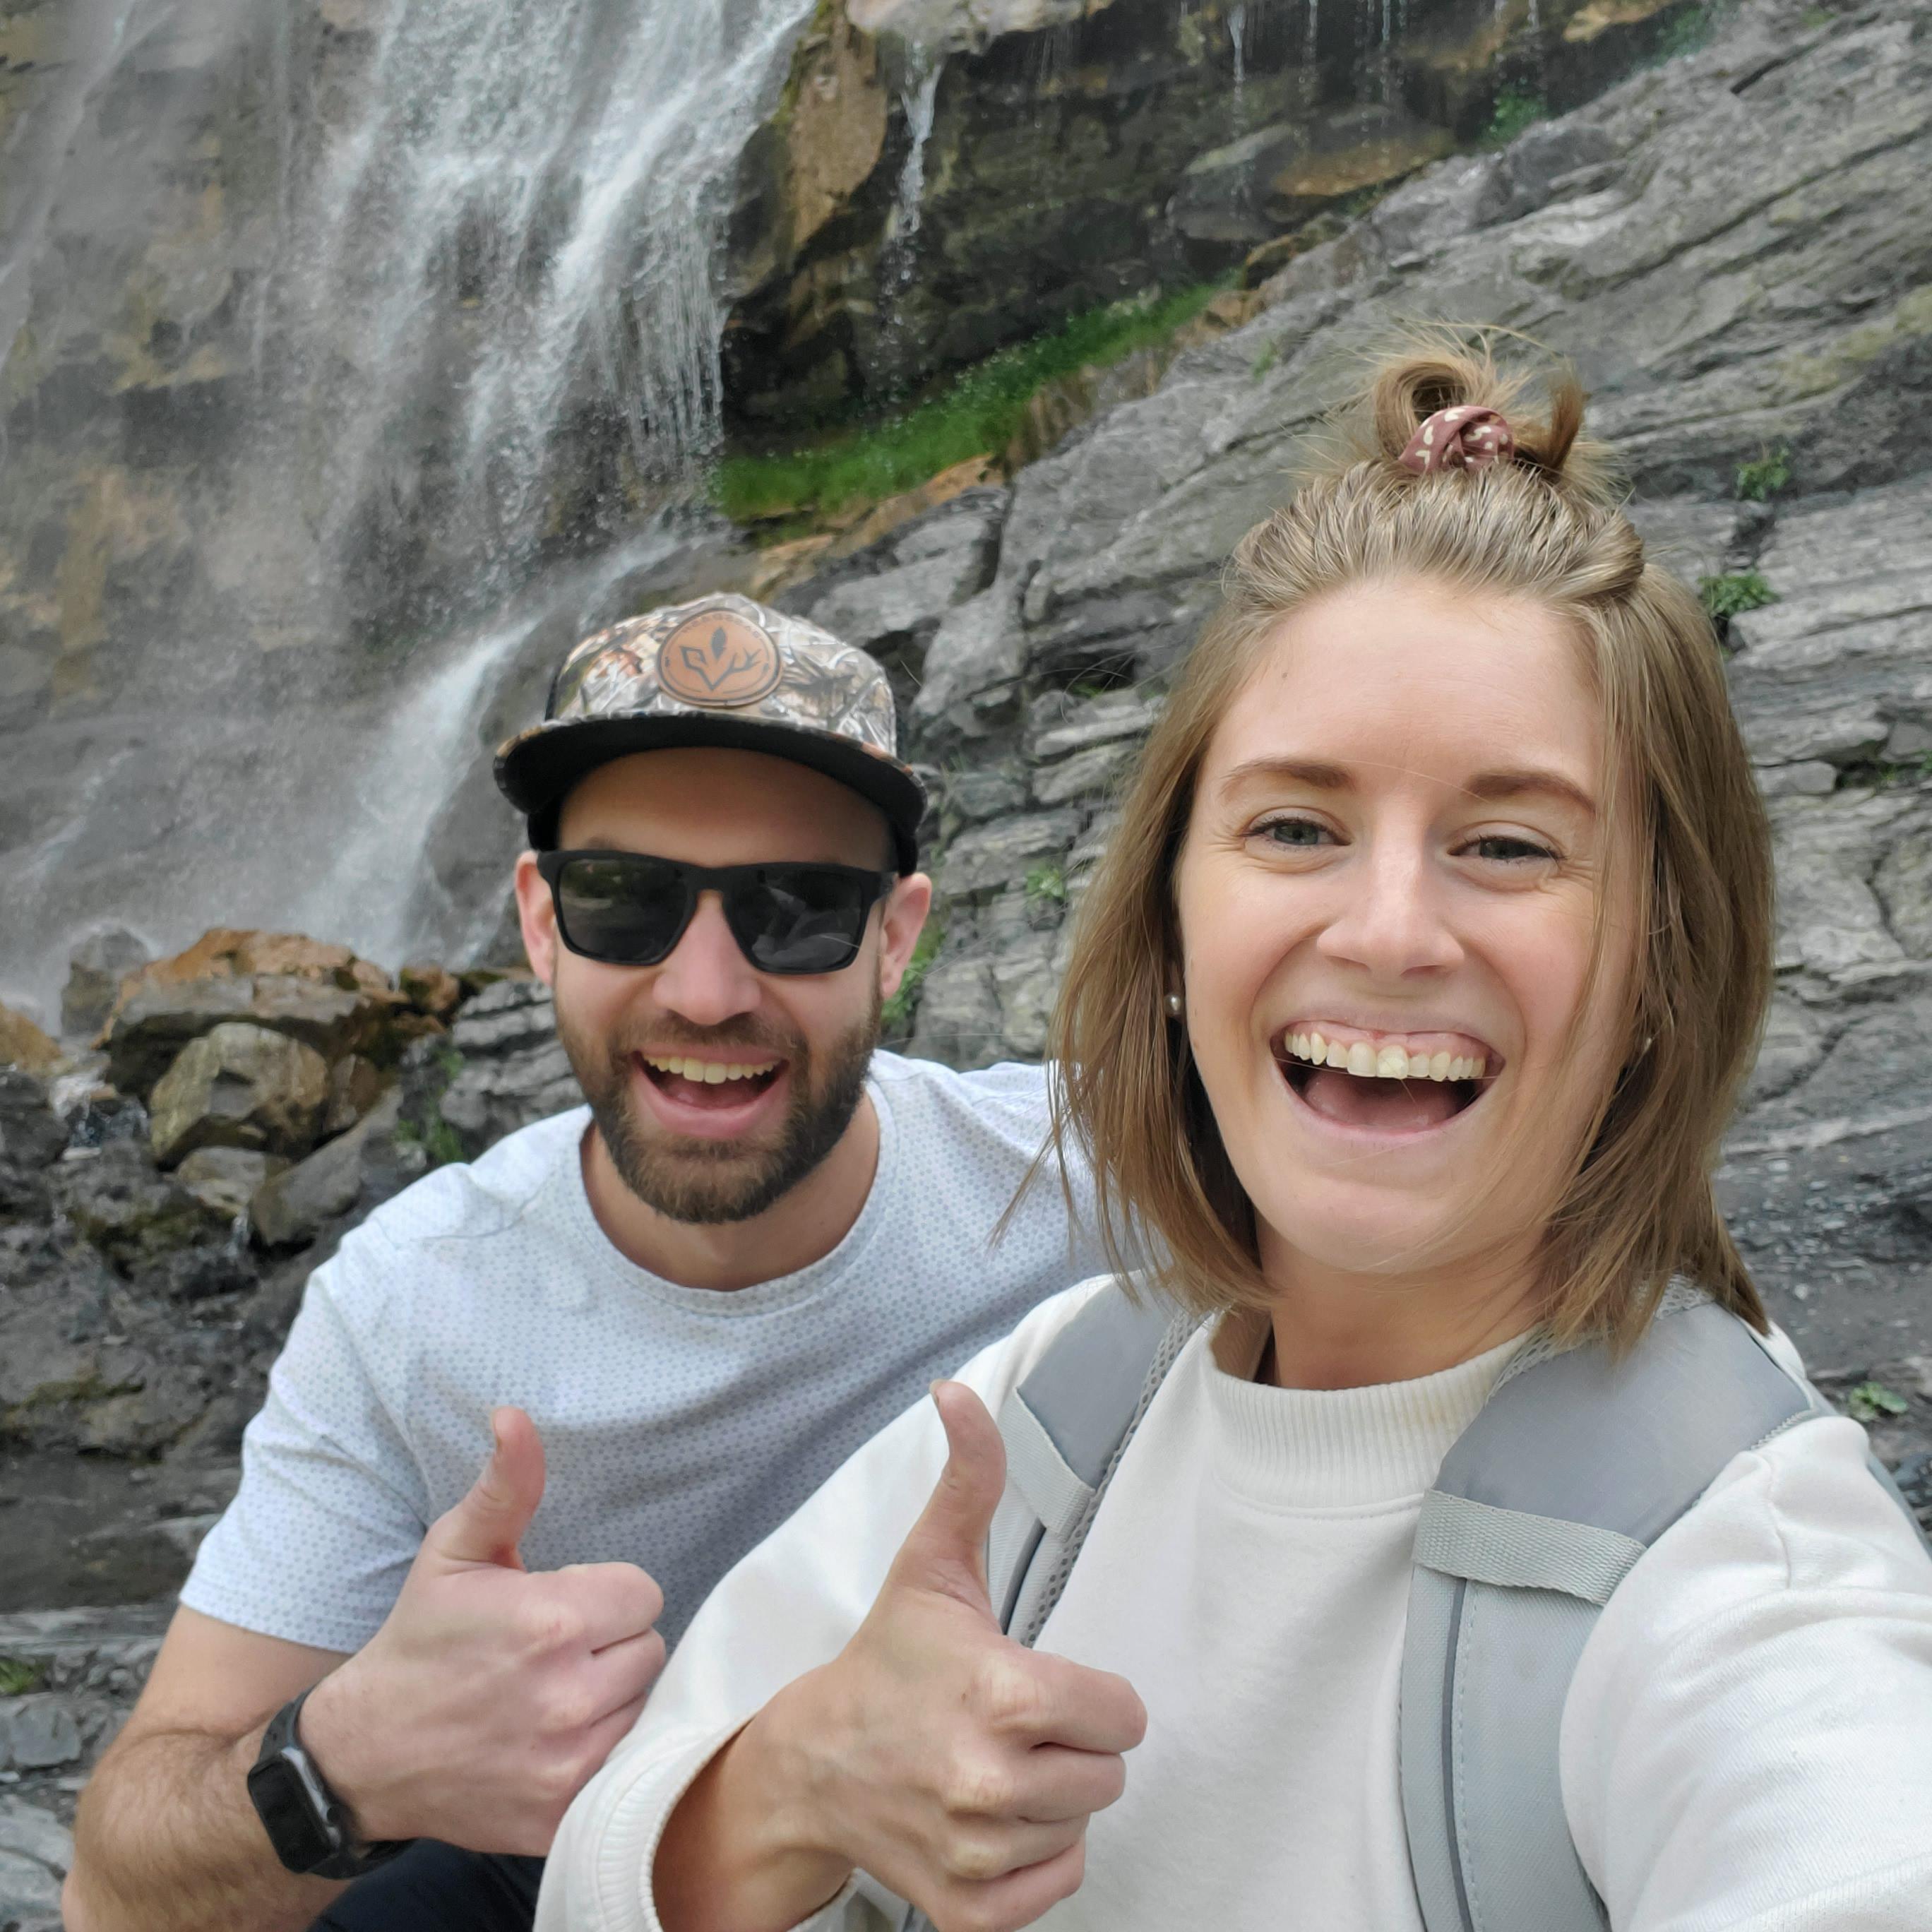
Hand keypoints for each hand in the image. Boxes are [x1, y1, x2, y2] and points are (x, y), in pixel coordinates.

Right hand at [300, 1407, 665, 1854]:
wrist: (364, 1755)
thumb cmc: (419, 1643)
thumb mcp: (454, 1551)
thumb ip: (506, 1485)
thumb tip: (516, 1416)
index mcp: (551, 1621)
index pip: (643, 1592)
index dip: (606, 1596)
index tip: (565, 1606)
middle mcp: (566, 1695)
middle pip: (650, 1649)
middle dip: (611, 1645)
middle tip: (555, 1653)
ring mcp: (566, 1763)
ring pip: (643, 1707)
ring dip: (611, 1699)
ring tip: (554, 1694)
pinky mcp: (561, 1814)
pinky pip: (624, 1767)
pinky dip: (600, 1754)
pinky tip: (556, 1741)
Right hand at [670, 1383, 1144, 1931]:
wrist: (814, 1764)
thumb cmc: (888, 1660)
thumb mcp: (933, 1565)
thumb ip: (969, 1476)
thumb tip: (958, 1391)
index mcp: (999, 1697)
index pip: (1124, 1714)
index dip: (1093, 1694)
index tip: (1044, 1683)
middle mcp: (989, 1783)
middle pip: (1109, 1774)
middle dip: (1073, 1746)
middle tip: (1013, 1724)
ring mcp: (977, 1854)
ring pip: (1082, 1827)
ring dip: (1051, 1800)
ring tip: (993, 1764)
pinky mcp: (969, 1912)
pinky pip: (1059, 1889)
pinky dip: (1037, 1858)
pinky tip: (991, 1817)